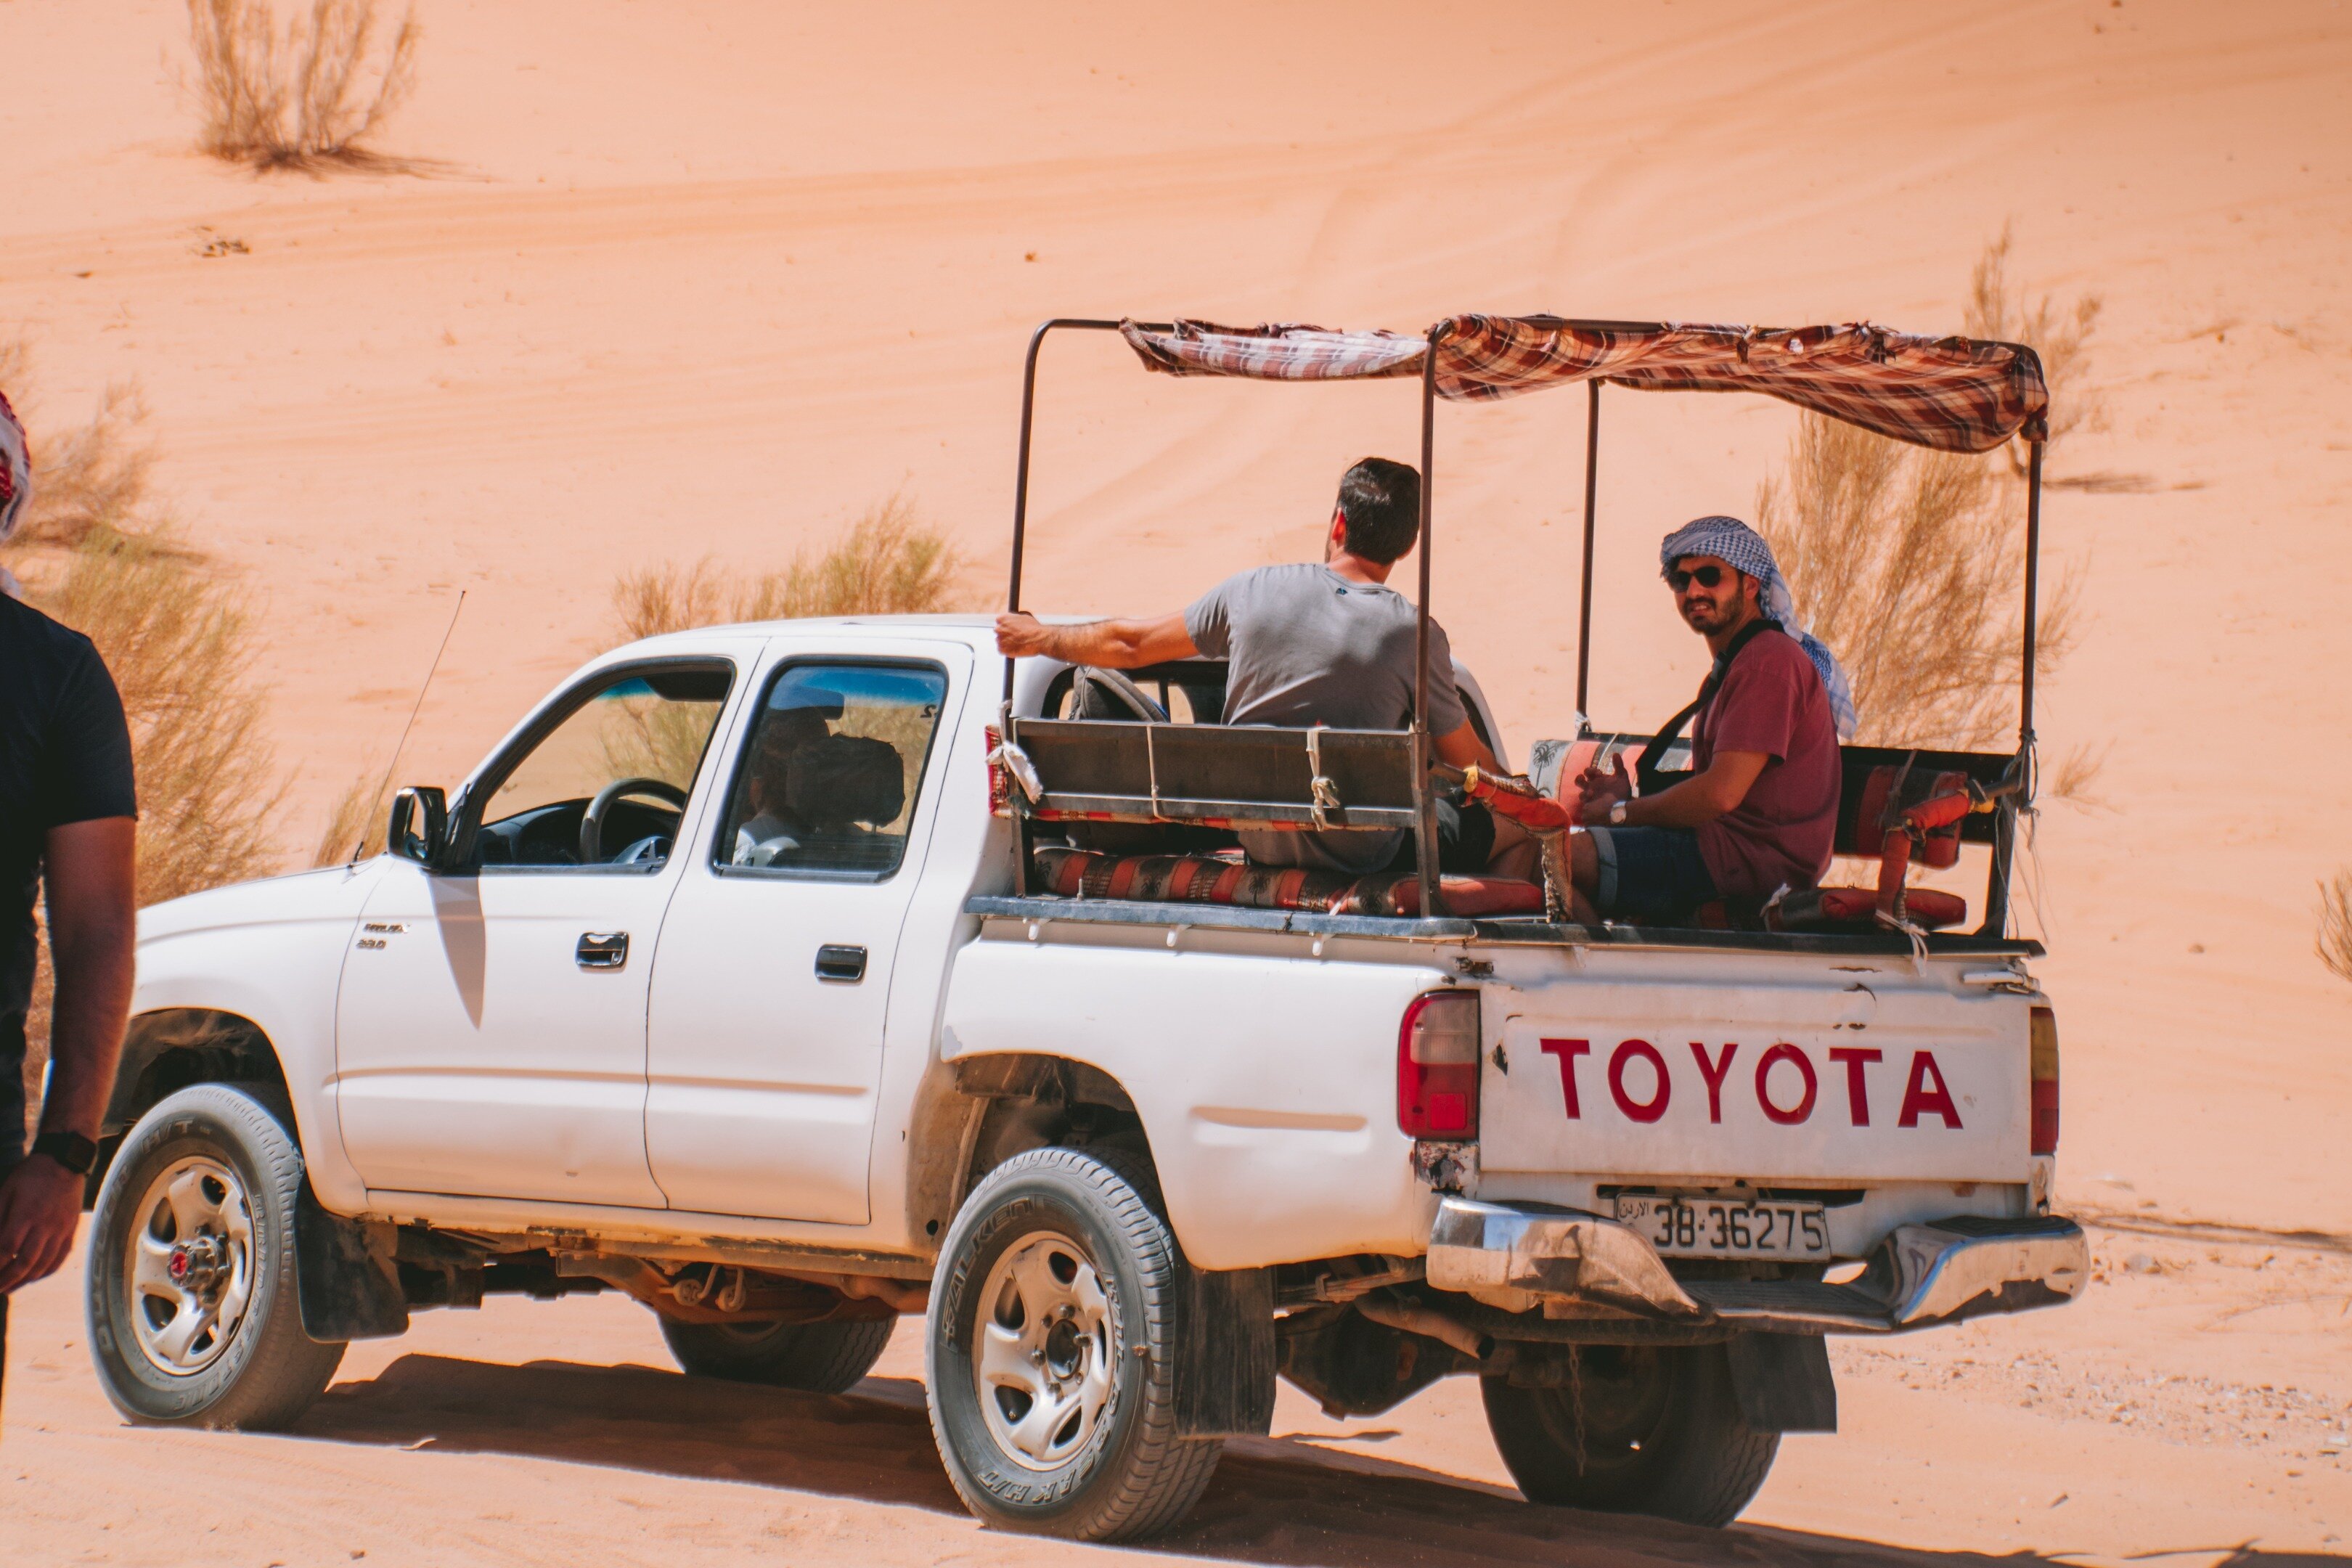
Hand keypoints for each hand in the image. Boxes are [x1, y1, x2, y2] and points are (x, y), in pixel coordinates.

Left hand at [0, 1154, 85, 1293]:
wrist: (65, 1162)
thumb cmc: (31, 1175)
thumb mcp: (6, 1191)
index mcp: (26, 1214)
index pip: (5, 1248)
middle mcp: (45, 1225)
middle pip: (24, 1262)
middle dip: (5, 1280)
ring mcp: (61, 1229)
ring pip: (43, 1264)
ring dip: (24, 1280)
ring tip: (9, 1288)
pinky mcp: (71, 1230)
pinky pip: (60, 1258)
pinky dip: (45, 1272)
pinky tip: (34, 1277)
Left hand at [994, 612, 1053, 657]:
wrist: (1038, 639)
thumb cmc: (1033, 629)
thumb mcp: (1023, 617)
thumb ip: (1014, 619)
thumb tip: (1013, 621)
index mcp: (1003, 619)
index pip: (999, 621)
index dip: (1006, 626)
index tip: (1011, 628)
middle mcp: (999, 629)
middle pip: (999, 631)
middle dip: (1005, 634)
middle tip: (1015, 636)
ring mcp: (1000, 640)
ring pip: (1000, 641)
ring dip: (1006, 642)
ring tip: (1017, 643)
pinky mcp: (1002, 650)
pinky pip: (1001, 650)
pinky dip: (1006, 650)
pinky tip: (1015, 648)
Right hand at [1574, 755, 1632, 817]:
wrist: (1624, 808)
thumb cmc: (1621, 793)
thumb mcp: (1622, 778)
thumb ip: (1618, 766)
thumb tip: (1615, 753)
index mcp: (1596, 780)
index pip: (1588, 772)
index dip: (1591, 771)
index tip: (1599, 773)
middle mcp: (1591, 789)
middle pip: (1579, 781)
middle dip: (1580, 779)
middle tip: (1586, 779)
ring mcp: (1590, 800)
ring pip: (1581, 795)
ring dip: (1585, 794)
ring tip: (1591, 794)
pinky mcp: (1591, 809)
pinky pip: (1585, 807)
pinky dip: (1588, 805)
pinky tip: (1594, 803)